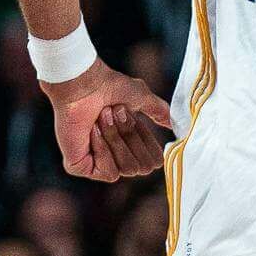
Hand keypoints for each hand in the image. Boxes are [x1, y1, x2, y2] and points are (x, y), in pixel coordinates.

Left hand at [46, 60, 173, 180]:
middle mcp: (115, 157)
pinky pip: (109, 172)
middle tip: (114, 112)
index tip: (131, 115)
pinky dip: (103, 148)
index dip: (145, 139)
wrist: (82, 83)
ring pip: (127, 169)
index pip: (154, 161)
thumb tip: (176, 125)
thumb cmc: (109, 86)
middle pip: (142, 167)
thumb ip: (159, 113)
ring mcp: (97, 164)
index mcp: (129, 145)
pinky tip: (91, 130)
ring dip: (116, 139)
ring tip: (101, 117)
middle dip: (130, 137)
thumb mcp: (143, 99)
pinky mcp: (79, 167)